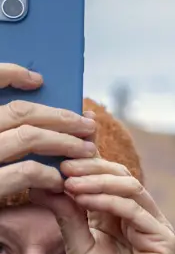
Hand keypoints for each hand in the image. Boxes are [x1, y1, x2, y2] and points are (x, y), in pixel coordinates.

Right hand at [0, 65, 97, 203]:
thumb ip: (8, 132)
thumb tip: (50, 113)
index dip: (8, 73)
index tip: (37, 78)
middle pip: (18, 112)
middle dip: (59, 116)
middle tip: (87, 125)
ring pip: (28, 137)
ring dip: (64, 142)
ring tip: (86, 150)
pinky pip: (26, 172)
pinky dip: (50, 174)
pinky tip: (60, 180)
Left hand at [30, 158, 174, 253]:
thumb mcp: (77, 246)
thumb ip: (68, 214)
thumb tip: (45, 182)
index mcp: (121, 219)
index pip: (107, 180)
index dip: (84, 166)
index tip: (53, 160)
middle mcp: (141, 220)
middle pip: (122, 178)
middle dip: (90, 168)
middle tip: (61, 165)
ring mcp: (155, 229)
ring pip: (131, 188)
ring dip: (97, 181)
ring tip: (68, 181)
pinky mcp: (164, 242)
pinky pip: (137, 211)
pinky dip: (109, 201)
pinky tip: (84, 199)